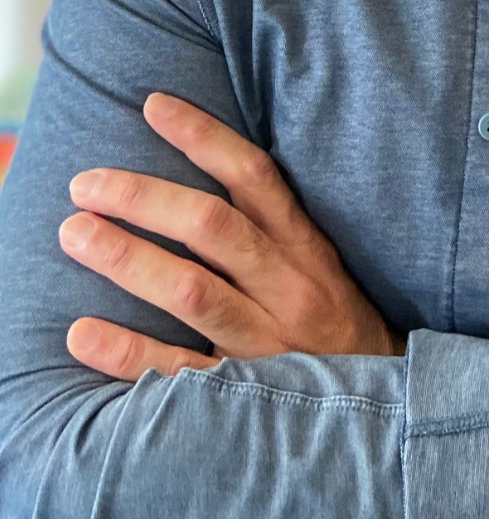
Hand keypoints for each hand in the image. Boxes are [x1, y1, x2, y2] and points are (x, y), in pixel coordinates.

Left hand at [58, 92, 402, 379]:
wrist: (385, 412)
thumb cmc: (338, 329)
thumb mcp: (320, 268)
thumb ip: (273, 228)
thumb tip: (208, 171)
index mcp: (306, 249)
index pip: (254, 177)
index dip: (204, 137)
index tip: (153, 106)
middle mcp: (290, 288)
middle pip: (212, 227)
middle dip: (143, 198)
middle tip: (85, 184)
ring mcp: (270, 343)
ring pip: (193, 291)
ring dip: (128, 259)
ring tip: (74, 234)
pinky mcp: (248, 395)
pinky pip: (183, 371)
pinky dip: (129, 352)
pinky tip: (82, 334)